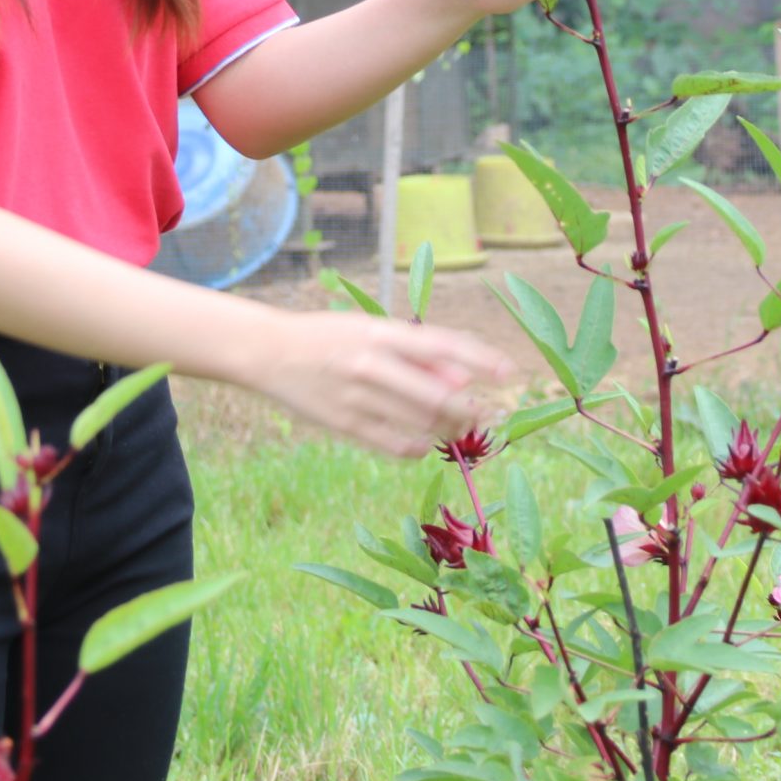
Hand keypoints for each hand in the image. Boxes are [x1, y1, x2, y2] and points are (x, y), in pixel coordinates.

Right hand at [246, 311, 514, 457]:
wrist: (271, 352)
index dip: (482, 359)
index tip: (510, 372)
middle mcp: (373, 363)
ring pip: (420, 424)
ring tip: (458, 428)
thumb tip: (463, 381)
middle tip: (484, 414)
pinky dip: (418, 448)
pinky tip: (424, 443)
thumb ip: (417, 356)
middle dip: (470, 409)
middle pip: (438, 396)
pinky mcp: (345, 425)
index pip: (445, 344)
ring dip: (448, 431)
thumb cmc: (331, 337)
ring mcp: (358, 397)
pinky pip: (395, 445)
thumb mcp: (374, 332)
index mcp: (382, 333)